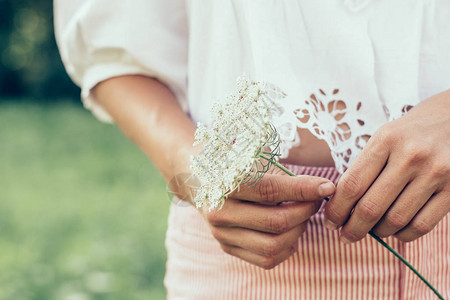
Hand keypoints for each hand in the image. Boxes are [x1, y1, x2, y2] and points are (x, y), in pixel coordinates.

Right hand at [200, 167, 335, 268]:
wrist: (198, 178)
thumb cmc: (232, 164)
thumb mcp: (252, 160)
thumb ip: (283, 176)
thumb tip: (321, 189)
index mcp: (222, 184)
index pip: (269, 190)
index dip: (303, 189)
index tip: (326, 186)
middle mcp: (219, 213)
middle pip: (275, 222)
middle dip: (305, 211)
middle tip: (315, 200)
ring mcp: (222, 234)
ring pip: (273, 246)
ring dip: (298, 231)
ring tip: (302, 214)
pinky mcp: (228, 247)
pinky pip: (266, 259)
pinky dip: (287, 248)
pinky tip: (290, 231)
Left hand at [324, 90, 449, 242]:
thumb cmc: (410, 133)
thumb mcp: (384, 138)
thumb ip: (363, 168)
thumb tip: (341, 207)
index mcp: (386, 140)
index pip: (352, 185)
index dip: (336, 210)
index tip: (330, 222)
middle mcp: (410, 155)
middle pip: (371, 207)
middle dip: (353, 228)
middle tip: (345, 236)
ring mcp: (435, 172)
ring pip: (395, 220)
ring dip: (378, 233)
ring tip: (371, 231)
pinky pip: (422, 225)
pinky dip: (403, 235)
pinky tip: (395, 231)